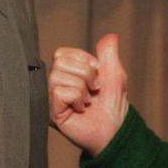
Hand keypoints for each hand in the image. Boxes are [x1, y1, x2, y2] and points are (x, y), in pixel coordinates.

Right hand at [49, 33, 128, 155]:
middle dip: (84, 73)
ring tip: (88, 100)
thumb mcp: (114, 74)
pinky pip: (60, 92)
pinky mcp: (52, 112)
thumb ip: (109, 54)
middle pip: (59, 61)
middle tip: (94, 88)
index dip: (83, 61)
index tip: (96, 75)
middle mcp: (56, 84)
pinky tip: (81, 109)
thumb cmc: (112, 105)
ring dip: (82, 87)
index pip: (62, 53)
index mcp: (66, 73)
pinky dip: (77, 98)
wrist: (114, 130)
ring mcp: (52, 98)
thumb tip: (110, 36)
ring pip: (58, 76)